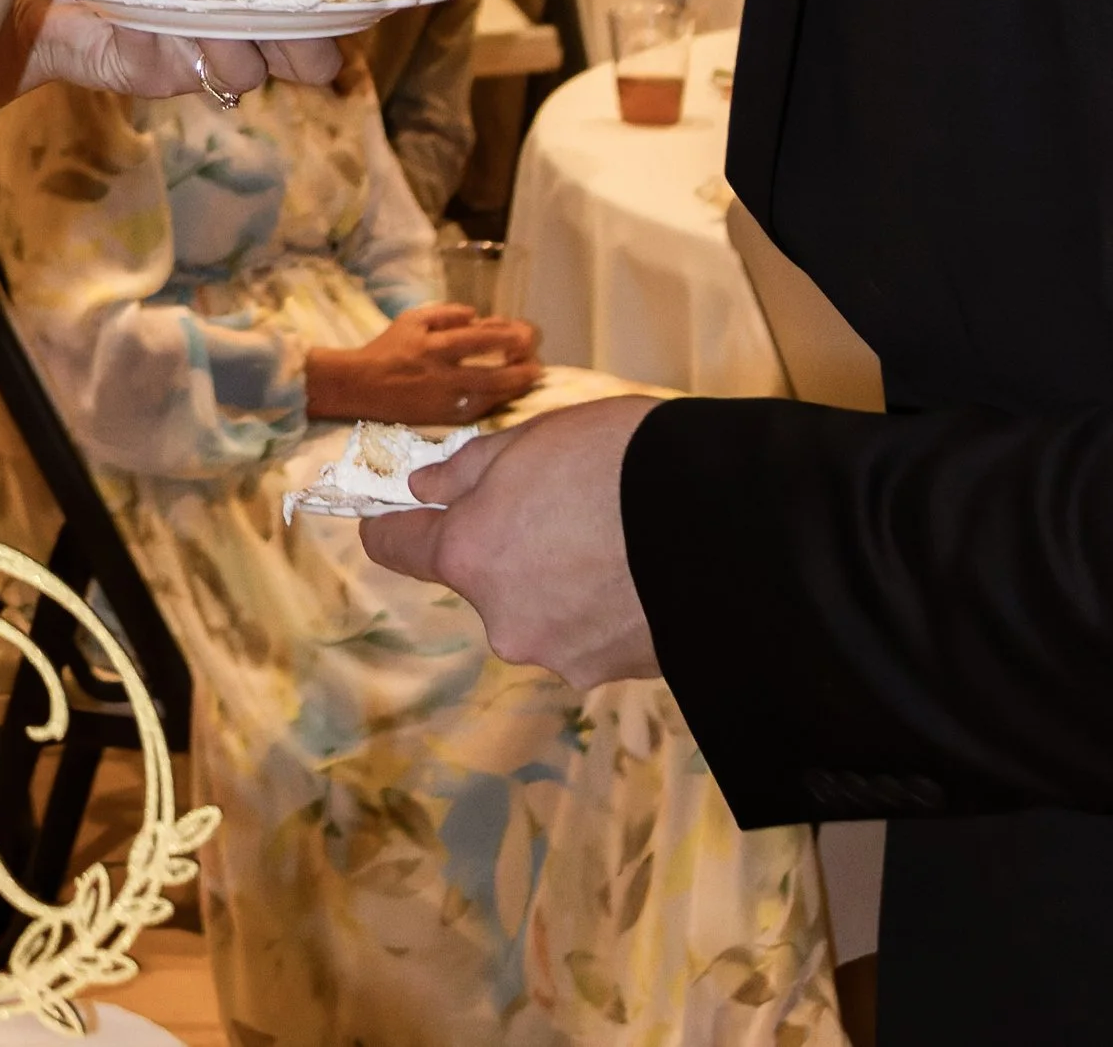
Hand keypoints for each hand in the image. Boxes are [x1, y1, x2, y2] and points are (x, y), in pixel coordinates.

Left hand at [31, 0, 340, 94]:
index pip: (326, 11)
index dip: (341, 5)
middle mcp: (242, 31)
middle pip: (312, 61)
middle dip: (306, 39)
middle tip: (276, 4)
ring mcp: (203, 58)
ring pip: (248, 69)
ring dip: (226, 32)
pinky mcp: (158, 75)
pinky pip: (178, 63)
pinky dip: (157, 30)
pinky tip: (133, 8)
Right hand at [306, 304, 541, 426]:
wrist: (362, 386)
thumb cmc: (388, 348)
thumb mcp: (413, 319)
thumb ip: (446, 313)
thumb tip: (477, 315)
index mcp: (433, 347)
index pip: (477, 341)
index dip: (505, 338)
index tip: (525, 335)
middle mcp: (442, 376)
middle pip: (490, 376)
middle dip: (518, 370)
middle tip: (537, 363)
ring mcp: (444, 402)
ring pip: (488, 398)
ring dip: (513, 388)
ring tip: (531, 378)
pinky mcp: (443, 419)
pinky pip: (477, 412)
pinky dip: (496, 402)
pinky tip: (509, 395)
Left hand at [359, 393, 660, 682]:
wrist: (719, 523)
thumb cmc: (616, 461)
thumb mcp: (531, 438)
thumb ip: (467, 470)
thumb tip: (424, 490)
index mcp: (470, 552)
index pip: (399, 547)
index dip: (392, 526)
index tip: (395, 514)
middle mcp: (500, 618)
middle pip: (480, 580)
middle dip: (505, 548)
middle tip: (557, 504)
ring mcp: (555, 653)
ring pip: (534, 608)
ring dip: (554, 580)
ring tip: (610, 537)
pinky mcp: (607, 674)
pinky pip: (582, 633)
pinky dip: (595, 607)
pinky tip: (634, 571)